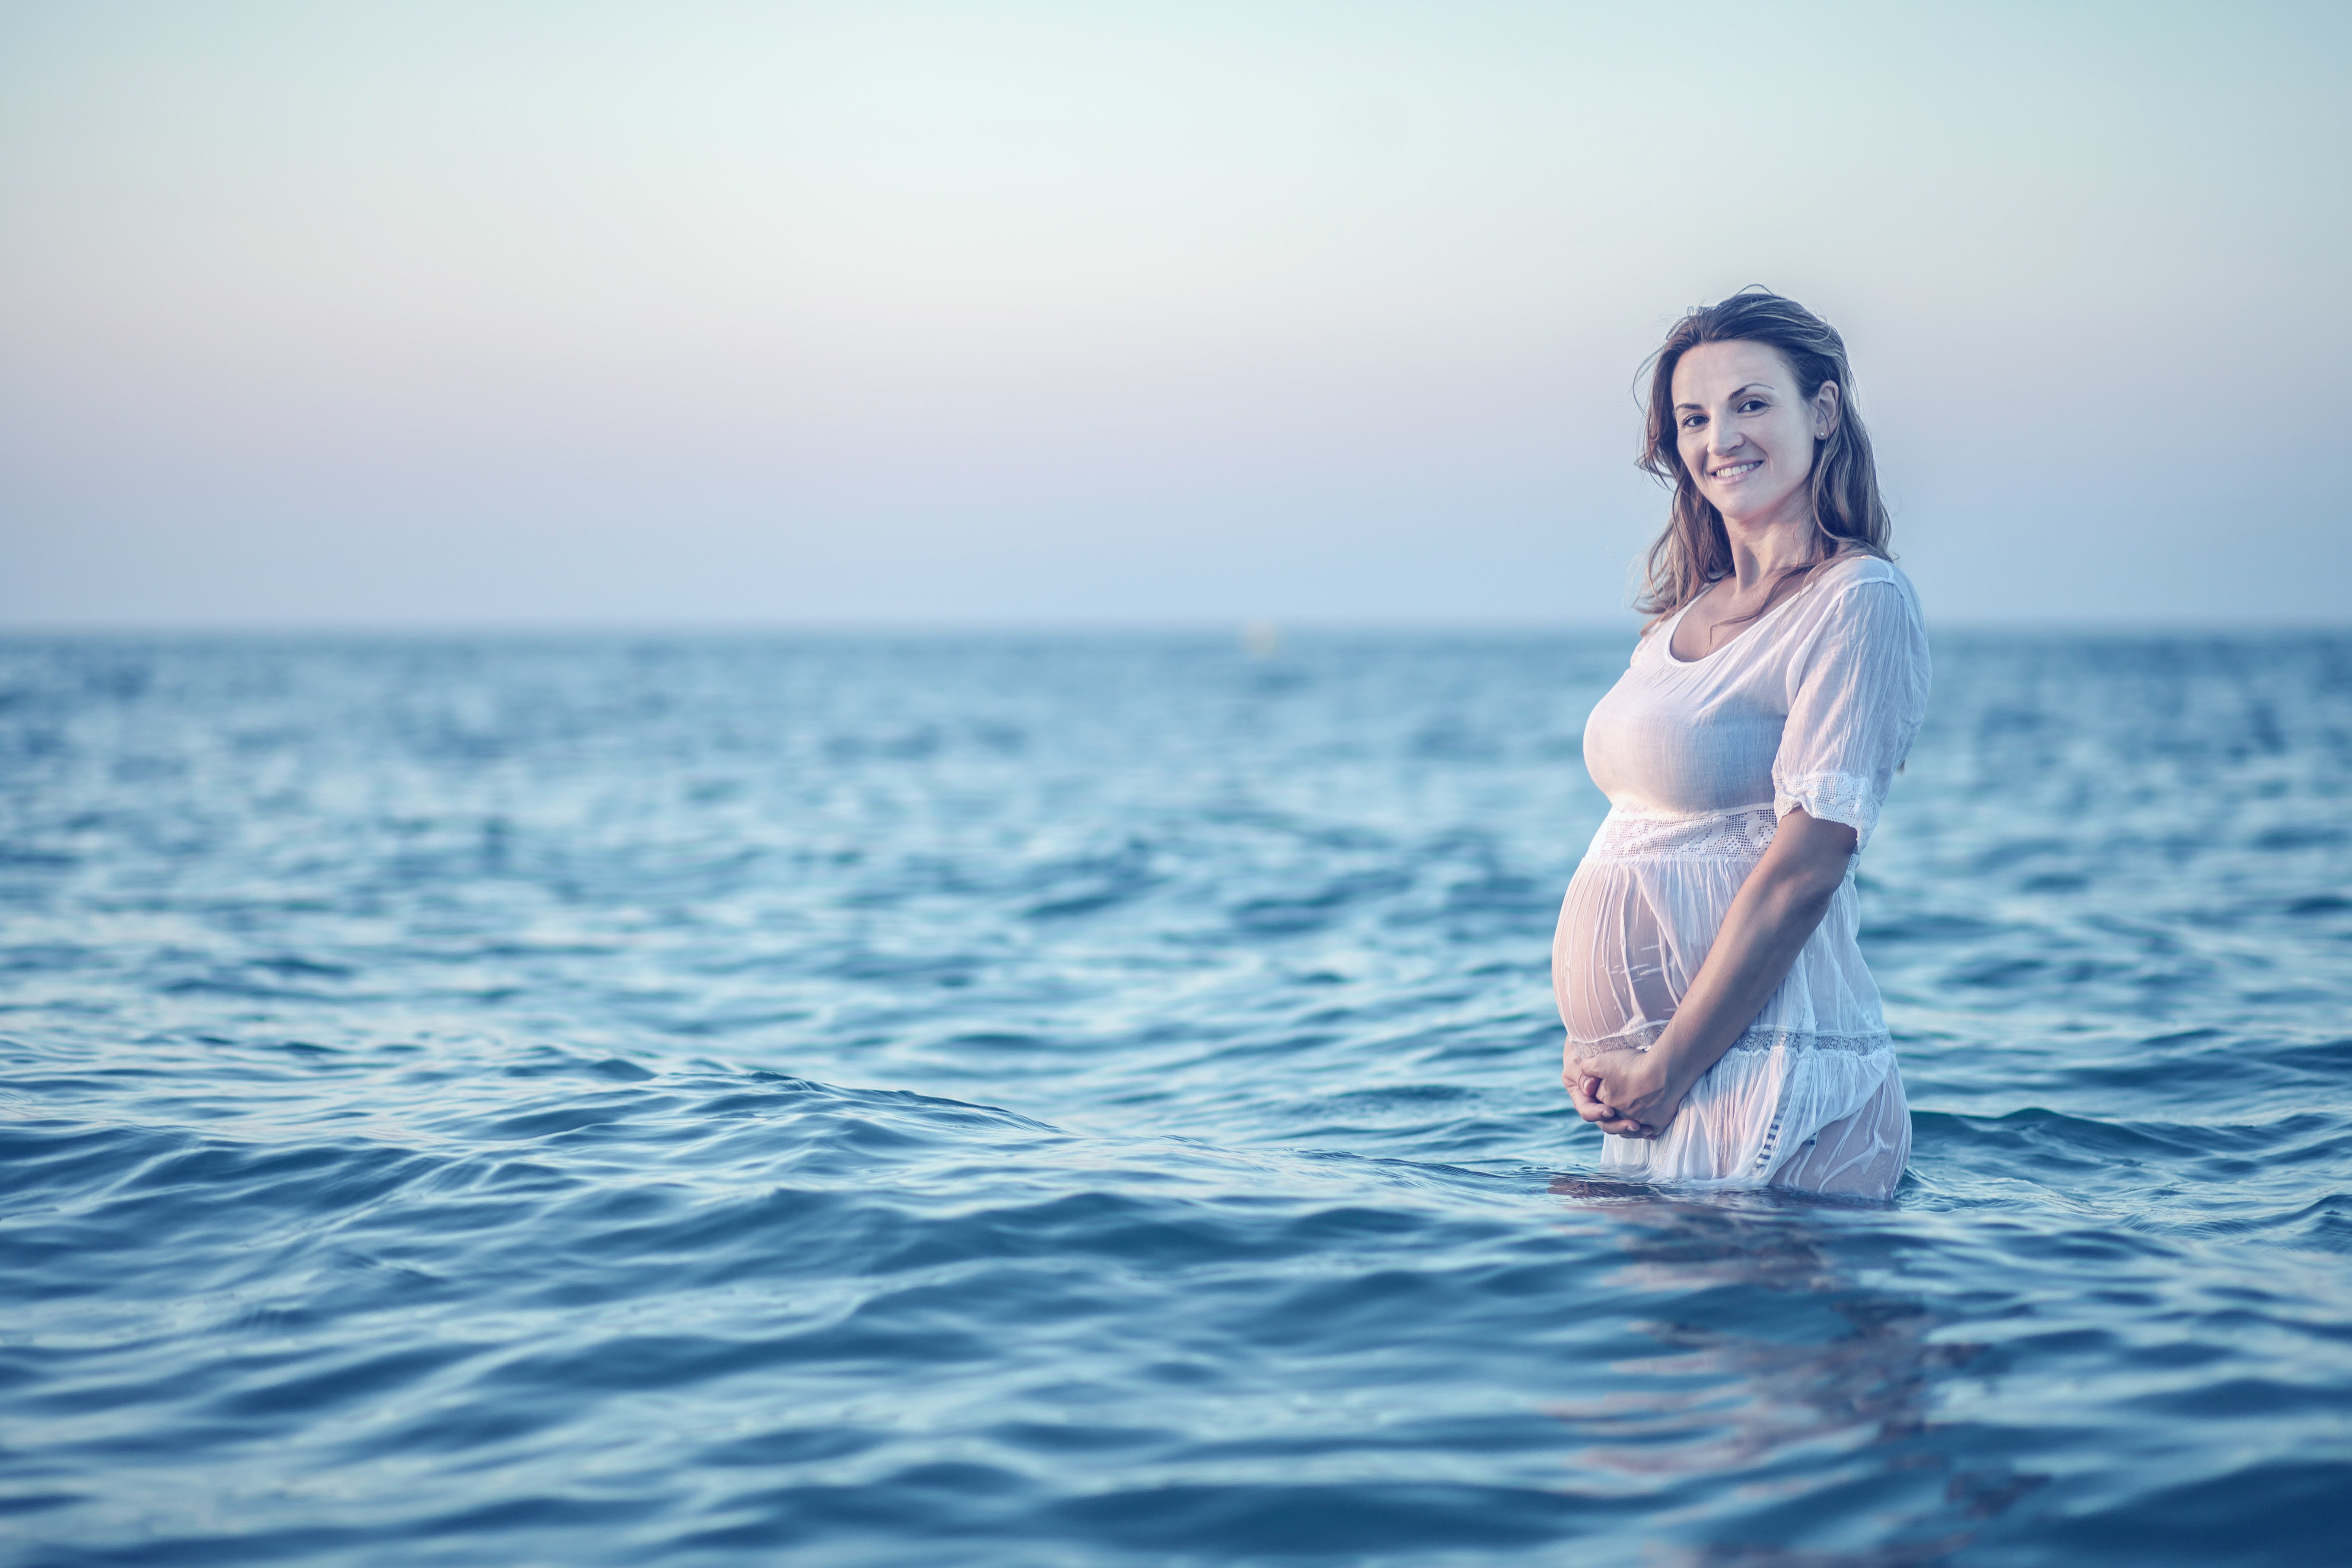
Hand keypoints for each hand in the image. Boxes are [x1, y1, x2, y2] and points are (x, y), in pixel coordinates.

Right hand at [1564, 1053, 1653, 1137]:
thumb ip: (1582, 1075)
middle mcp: (1595, 1106)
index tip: (1609, 1111)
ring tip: (1646, 1129)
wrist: (1604, 1043)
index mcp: (1581, 1096)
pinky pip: (1632, 1121)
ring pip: (1620, 1125)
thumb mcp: (1580, 1060)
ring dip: (1632, 1130)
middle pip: (1605, 1123)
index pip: (1586, 1110)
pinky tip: (1652, 1129)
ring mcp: (1611, 1107)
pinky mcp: (1625, 1107)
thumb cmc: (1589, 1049)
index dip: (1596, 1113)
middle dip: (1619, 1126)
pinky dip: (1641, 1127)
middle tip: (1634, 1125)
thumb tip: (1588, 1089)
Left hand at [1577, 1047, 1691, 1139]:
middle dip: (1618, 1110)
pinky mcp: (1659, 1124)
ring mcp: (1642, 1121)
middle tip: (1624, 1099)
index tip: (1612, 1082)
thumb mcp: (1601, 1061)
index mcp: (1606, 1103)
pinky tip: (1651, 1122)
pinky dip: (1651, 1126)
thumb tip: (1584, 1073)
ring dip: (1634, 1122)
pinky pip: (1653, 1128)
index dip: (1604, 1092)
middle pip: (1618, 1115)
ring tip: (1637, 1116)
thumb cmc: (1631, 1066)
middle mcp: (1622, 1116)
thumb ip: (1587, 1068)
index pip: (1600, 1101)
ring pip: (1635, 1125)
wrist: (1664, 1071)